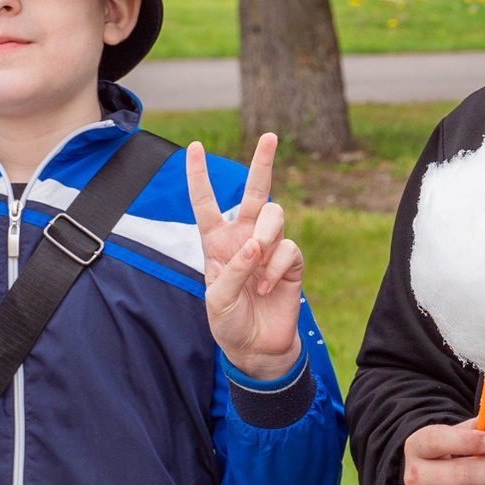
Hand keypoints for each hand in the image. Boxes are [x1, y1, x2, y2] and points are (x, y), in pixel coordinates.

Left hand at [188, 134, 304, 379]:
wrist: (257, 348)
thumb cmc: (229, 322)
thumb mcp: (217, 299)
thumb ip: (232, 270)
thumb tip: (255, 244)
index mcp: (216, 241)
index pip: (206, 202)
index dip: (199, 175)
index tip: (193, 146)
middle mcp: (244, 237)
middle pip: (255, 192)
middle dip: (263, 163)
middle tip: (270, 136)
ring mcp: (270, 248)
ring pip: (275, 215)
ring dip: (266, 234)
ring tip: (258, 257)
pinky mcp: (291, 263)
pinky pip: (288, 248)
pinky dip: (276, 267)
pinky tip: (268, 287)